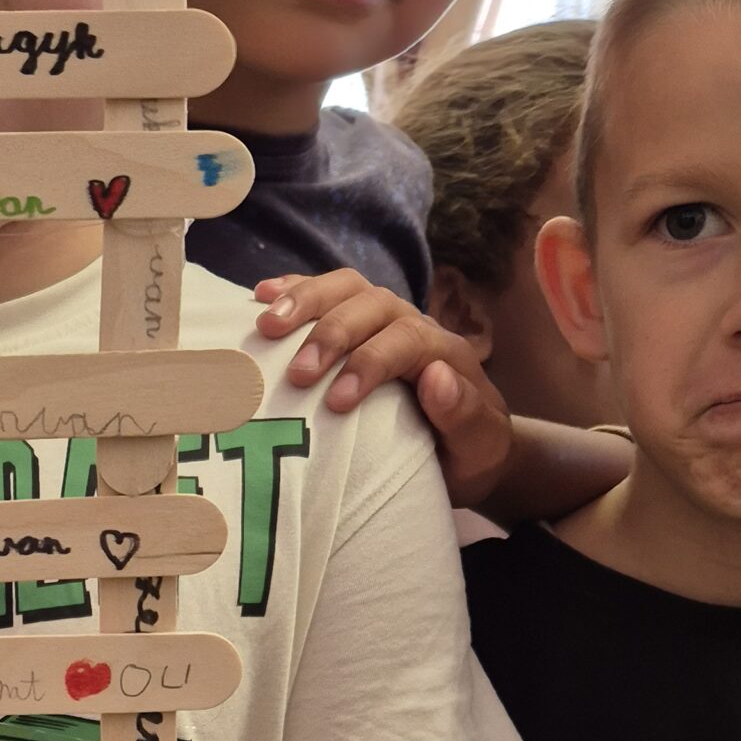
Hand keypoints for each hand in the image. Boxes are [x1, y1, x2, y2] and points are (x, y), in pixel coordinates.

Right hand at [257, 271, 513, 510]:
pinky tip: (260, 299)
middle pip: (371, 302)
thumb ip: (465, 415)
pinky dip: (293, 291)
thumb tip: (435, 376)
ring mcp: (379, 320)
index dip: (370, 363)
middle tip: (296, 374)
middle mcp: (410, 324)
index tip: (336, 401)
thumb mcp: (480, 445)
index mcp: (442, 350)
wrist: (468, 445)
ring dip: (304, 300)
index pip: (406, 339)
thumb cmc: (468, 452)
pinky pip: (325, 295)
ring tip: (266, 324)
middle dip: (331, 332)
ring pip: (345, 288)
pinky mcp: (354, 326)